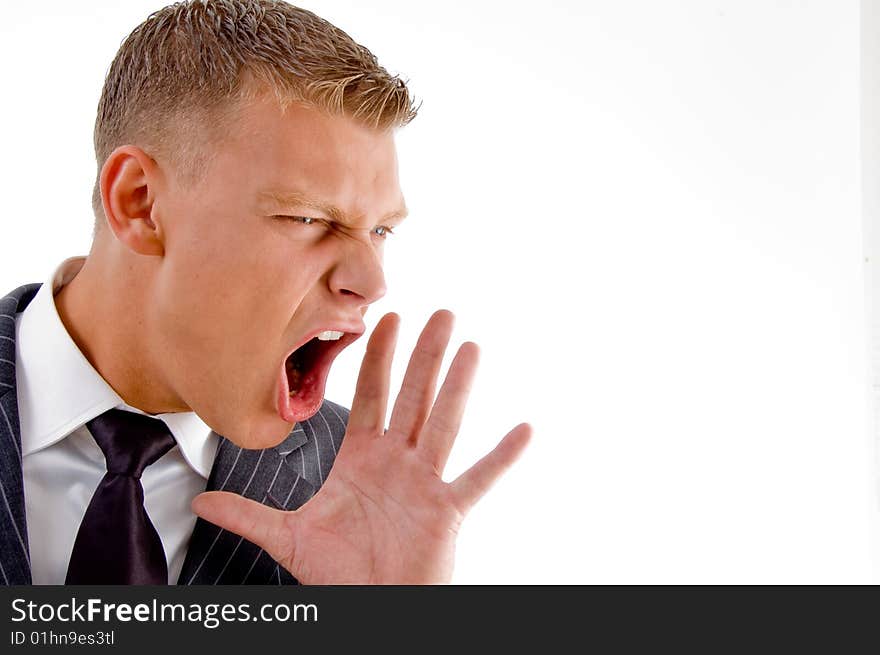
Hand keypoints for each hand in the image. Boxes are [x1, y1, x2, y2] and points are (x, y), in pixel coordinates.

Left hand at [191, 310, 531, 583]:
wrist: (369, 607)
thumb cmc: (338, 574)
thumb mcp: (289, 538)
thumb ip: (249, 514)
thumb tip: (202, 500)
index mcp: (362, 458)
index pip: (370, 395)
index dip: (378, 357)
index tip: (386, 319)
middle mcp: (397, 461)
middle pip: (413, 396)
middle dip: (424, 353)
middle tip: (441, 311)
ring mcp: (425, 482)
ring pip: (443, 423)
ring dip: (458, 386)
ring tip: (471, 347)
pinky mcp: (447, 510)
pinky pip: (477, 478)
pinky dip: (501, 456)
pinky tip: (523, 429)